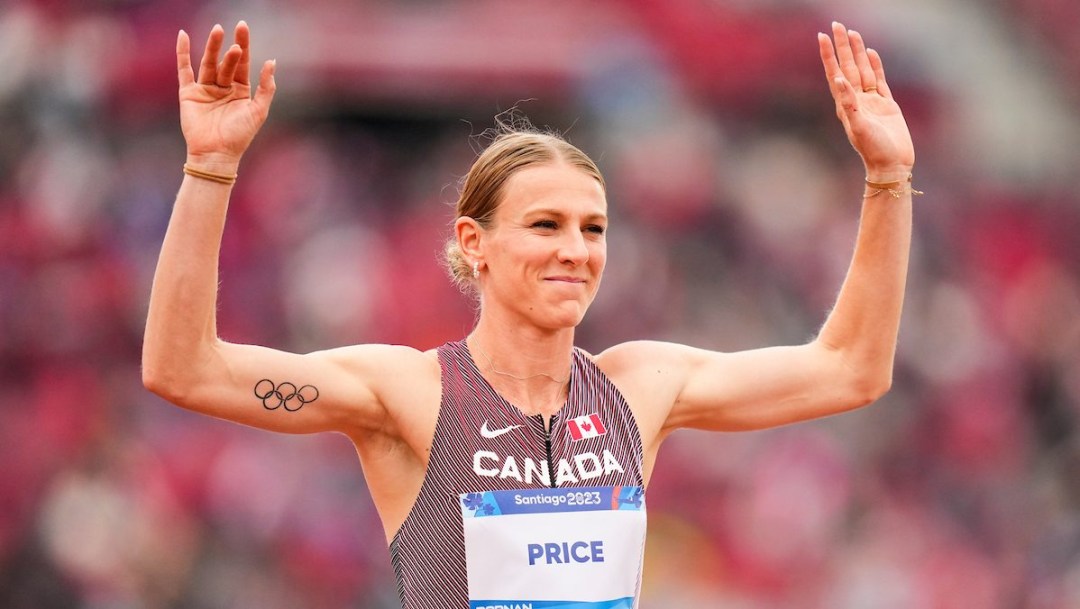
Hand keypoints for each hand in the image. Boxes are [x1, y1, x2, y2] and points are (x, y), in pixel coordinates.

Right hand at [176, 21, 275, 169]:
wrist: (216, 154)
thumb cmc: (240, 136)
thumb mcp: (259, 111)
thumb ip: (266, 87)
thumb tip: (271, 62)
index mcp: (241, 90)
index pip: (243, 63)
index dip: (244, 46)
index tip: (243, 28)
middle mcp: (223, 87)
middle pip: (226, 61)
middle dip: (231, 47)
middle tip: (235, 31)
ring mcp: (206, 89)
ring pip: (208, 63)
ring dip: (212, 46)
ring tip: (217, 30)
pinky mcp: (189, 93)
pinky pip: (184, 70)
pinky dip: (182, 53)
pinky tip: (183, 36)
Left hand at [819, 22, 914, 180]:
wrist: (892, 165)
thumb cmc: (874, 150)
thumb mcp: (859, 127)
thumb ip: (849, 104)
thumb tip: (838, 80)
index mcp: (845, 105)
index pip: (835, 73)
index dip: (828, 54)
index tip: (822, 36)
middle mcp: (856, 100)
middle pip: (847, 66)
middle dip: (842, 46)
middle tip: (837, 25)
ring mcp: (871, 101)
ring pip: (863, 70)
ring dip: (857, 52)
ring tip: (852, 33)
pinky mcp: (887, 104)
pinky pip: (879, 80)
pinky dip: (874, 66)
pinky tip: (871, 54)